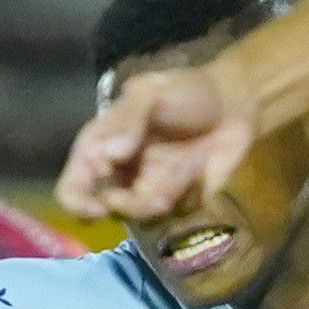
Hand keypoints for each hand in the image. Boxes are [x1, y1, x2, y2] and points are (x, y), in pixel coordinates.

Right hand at [58, 58, 259, 220]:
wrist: (235, 103)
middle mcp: (119, 174)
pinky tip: (199, 170)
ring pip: (139, 217)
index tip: (100, 205)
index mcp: (101, 147)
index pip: (73, 187)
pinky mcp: (179, 201)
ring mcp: (148, 189)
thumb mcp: (151, 92)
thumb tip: (110, 155)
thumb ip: (128, 119)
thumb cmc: (186, 91)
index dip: (79, 202)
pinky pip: (173, 214)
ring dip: (157, 201)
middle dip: (124, 207)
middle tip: (147, 199)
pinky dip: (185, 196)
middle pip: (103, 210)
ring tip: (181, 176)